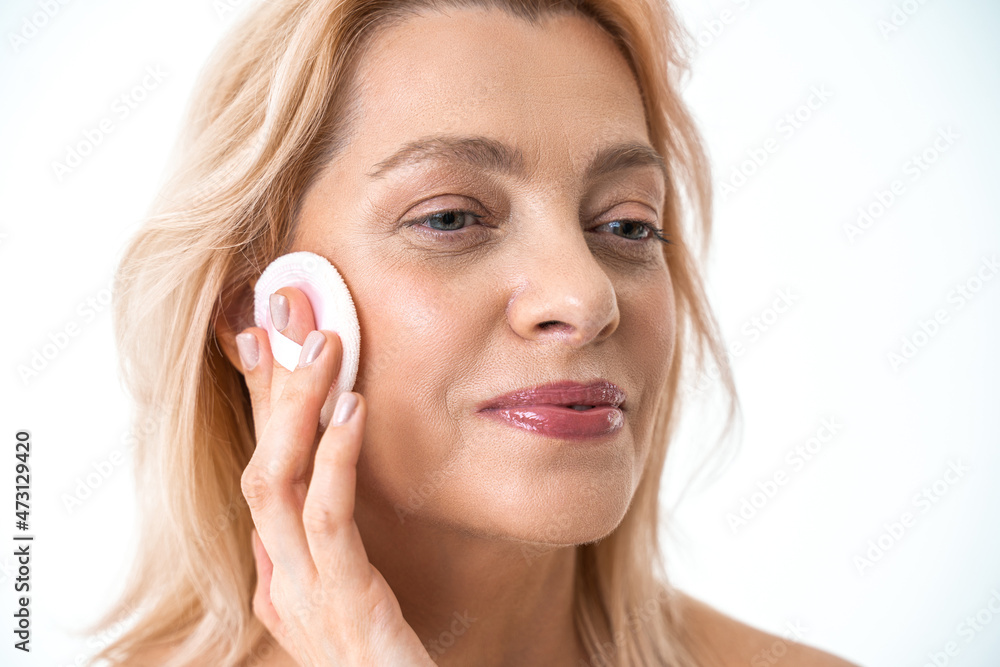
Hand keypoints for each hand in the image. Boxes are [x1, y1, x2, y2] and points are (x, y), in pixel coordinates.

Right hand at [236, 286, 434, 666]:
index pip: (265, 469)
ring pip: (277, 481)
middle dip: (270, 385)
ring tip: (323, 341)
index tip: (265, 336)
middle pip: (260, 463)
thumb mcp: (361, 590)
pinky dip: (334, 457)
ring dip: (294, 406)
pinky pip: (328, 519)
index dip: (262, 401)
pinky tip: (352, 406)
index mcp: (284, 574)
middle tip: (284, 309)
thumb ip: (343, 540)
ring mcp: (303, 595)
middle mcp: (281, 581)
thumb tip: (339, 473)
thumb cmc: (393, 658)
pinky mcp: (343, 604)